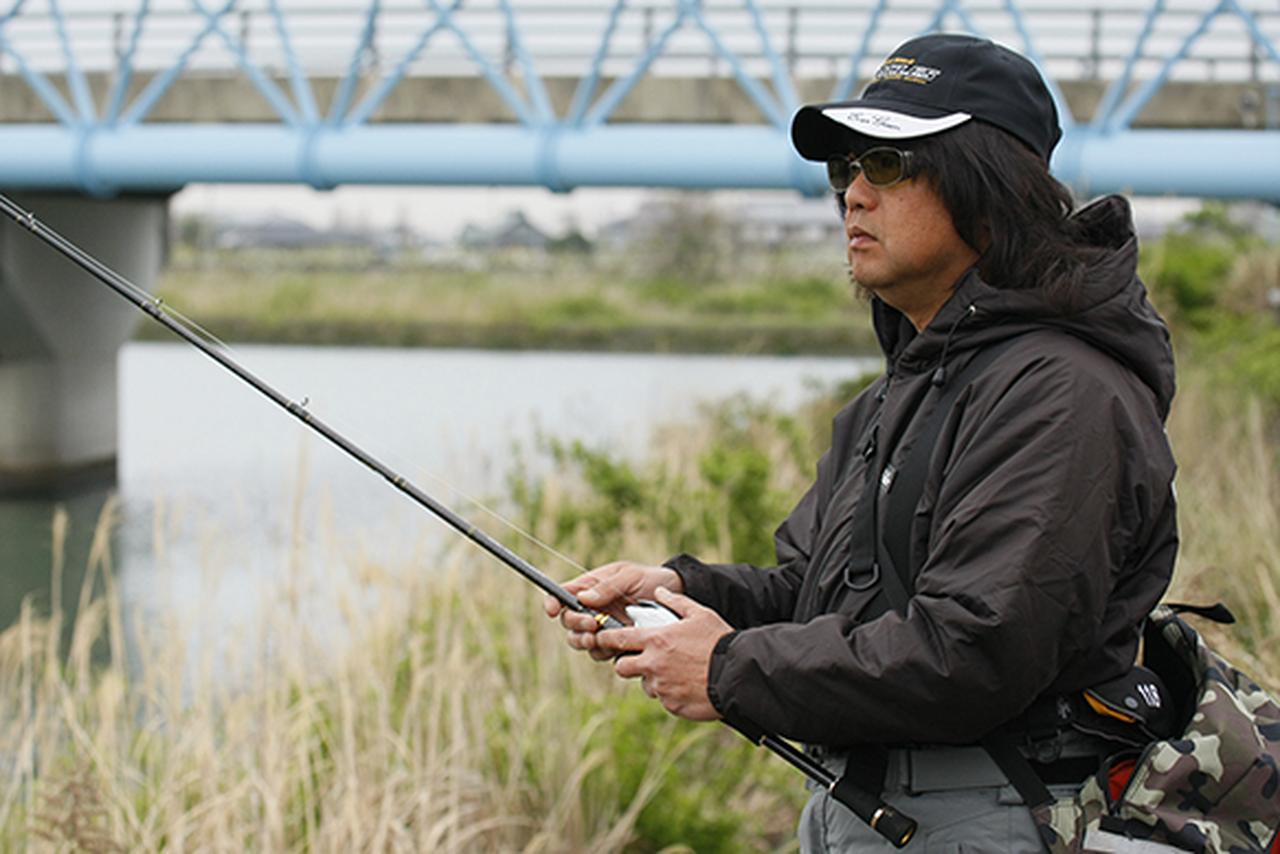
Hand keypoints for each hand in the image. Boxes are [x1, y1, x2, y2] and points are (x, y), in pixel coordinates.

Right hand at [543, 560, 681, 660]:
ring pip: (579, 641)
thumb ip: (607, 586)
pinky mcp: (613, 644)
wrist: (675, 598)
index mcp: (589, 588)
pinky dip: (603, 651)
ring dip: (585, 640)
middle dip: (575, 624)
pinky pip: (599, 653)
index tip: (552, 609)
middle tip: (592, 623)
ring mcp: (601, 628)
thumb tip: (583, 599)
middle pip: (567, 622)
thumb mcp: (629, 576)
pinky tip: (616, 644)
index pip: (561, 595)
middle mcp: (590, 609)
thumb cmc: (649, 580)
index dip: (552, 602)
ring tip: (599, 636)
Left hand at [598, 587, 731, 720]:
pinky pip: (664, 699)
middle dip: (628, 664)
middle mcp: (653, 664)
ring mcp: (661, 687)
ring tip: (676, 672)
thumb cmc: (718, 641)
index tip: (601, 639)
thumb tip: (659, 590)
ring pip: (645, 684)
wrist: (737, 674)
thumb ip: (675, 602)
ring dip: (653, 679)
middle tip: (644, 660)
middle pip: (622, 667)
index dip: (606, 639)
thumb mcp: (699, 614)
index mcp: (656, 640)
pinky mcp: (671, 704)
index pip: (618, 639)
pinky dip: (671, 693)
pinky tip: (688, 684)